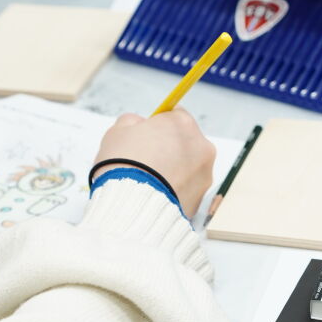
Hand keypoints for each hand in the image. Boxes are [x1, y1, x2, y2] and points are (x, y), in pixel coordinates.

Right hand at [92, 108, 215, 216]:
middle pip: (185, 142)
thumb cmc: (123, 165)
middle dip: (169, 149)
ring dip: (174, 171)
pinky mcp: (200, 199)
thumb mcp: (118, 131)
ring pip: (188, 167)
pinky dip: (175, 190)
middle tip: (145, 161)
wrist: (129, 205)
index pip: (174, 116)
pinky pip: (187, 189)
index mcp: (183, 124)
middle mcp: (201, 147)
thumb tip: (139, 126)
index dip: (158, 126)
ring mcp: (204, 175)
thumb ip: (132, 122)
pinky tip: (156, 194)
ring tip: (149, 181)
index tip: (146, 136)